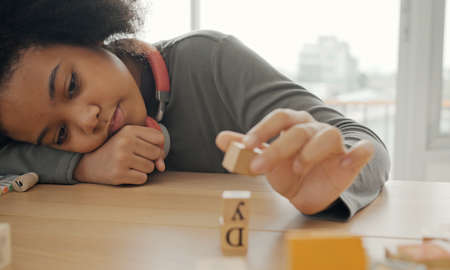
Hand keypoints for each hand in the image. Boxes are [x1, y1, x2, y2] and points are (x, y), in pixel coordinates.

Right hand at [74, 124, 164, 184]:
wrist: (87, 164)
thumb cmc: (113, 150)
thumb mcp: (129, 139)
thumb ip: (151, 146)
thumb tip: (162, 165)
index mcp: (128, 130)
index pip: (159, 138)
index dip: (158, 146)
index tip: (149, 149)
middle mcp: (125, 143)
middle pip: (157, 153)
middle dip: (151, 158)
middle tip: (136, 157)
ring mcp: (122, 159)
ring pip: (151, 167)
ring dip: (143, 169)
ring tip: (129, 164)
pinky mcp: (119, 174)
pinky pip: (142, 178)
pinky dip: (137, 178)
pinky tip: (126, 172)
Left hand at [216, 109, 373, 214]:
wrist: (312, 191)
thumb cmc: (288, 171)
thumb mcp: (265, 161)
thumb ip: (245, 149)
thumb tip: (220, 138)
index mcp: (294, 124)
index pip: (279, 117)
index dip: (263, 129)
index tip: (246, 145)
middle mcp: (314, 129)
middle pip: (297, 131)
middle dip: (276, 149)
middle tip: (257, 168)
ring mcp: (335, 143)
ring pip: (327, 136)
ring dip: (310, 152)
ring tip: (297, 169)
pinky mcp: (352, 159)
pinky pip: (362, 151)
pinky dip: (360, 153)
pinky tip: (350, 160)